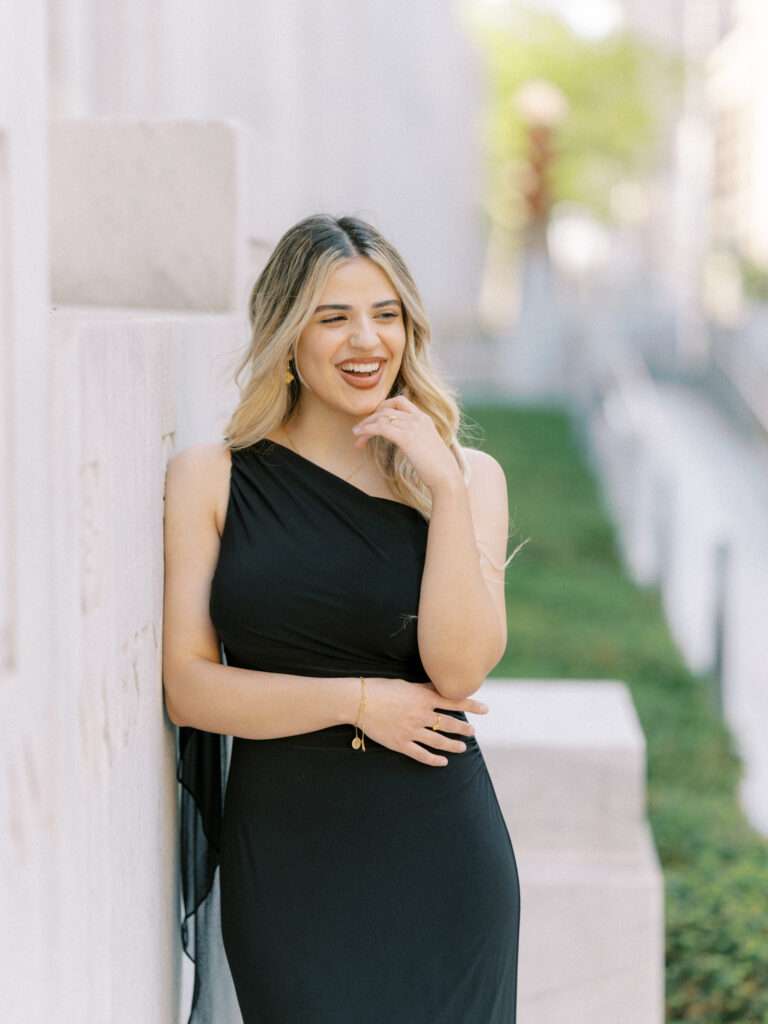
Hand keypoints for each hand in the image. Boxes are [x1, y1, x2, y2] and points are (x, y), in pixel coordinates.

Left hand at [351, 395, 462, 493]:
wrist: (446, 477)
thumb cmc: (437, 468)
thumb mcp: (426, 447)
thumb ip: (416, 440)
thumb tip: (407, 445)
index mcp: (424, 418)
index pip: (400, 401)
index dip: (383, 407)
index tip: (373, 418)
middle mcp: (418, 418)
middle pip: (387, 409)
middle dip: (371, 418)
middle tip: (360, 430)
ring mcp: (412, 426)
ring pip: (381, 418)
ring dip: (365, 426)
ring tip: (357, 436)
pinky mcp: (405, 437)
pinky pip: (380, 428)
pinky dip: (367, 431)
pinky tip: (359, 437)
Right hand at [356, 677, 488, 766]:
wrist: (359, 701)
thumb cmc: (381, 688)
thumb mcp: (406, 684)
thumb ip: (424, 688)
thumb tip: (439, 685)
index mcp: (423, 698)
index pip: (453, 702)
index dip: (471, 706)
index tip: (485, 710)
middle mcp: (420, 715)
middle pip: (449, 724)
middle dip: (464, 729)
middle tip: (473, 732)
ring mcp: (411, 730)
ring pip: (438, 741)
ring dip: (453, 745)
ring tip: (462, 748)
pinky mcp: (400, 743)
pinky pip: (421, 754)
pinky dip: (434, 759)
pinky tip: (443, 762)